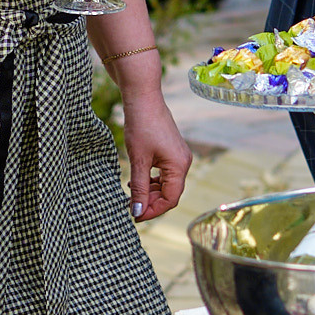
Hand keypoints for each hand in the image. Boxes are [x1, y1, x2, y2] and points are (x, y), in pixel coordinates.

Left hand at [121, 89, 191, 221]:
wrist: (143, 99)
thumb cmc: (141, 126)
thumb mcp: (138, 160)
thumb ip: (139, 188)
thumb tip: (137, 211)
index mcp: (179, 166)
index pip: (170, 199)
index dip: (153, 210)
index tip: (135, 216)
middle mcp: (183, 163)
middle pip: (170, 193)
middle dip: (151, 202)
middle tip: (131, 205)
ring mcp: (179, 157)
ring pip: (166, 184)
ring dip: (150, 192)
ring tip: (132, 192)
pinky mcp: (172, 152)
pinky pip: (164, 174)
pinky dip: (152, 181)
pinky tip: (138, 180)